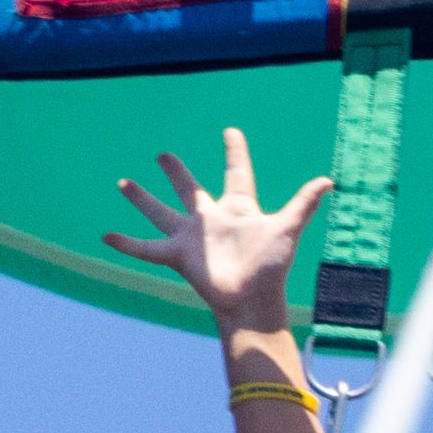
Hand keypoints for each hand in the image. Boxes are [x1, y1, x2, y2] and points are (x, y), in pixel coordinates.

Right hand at [119, 132, 329, 334]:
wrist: (252, 301)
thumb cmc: (271, 267)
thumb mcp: (286, 230)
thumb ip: (303, 204)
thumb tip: (328, 180)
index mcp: (238, 209)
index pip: (236, 173)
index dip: (234, 153)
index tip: (230, 132)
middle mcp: (211, 220)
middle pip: (190, 189)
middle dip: (176, 173)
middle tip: (162, 155)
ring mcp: (192, 238)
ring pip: (161, 212)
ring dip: (142, 199)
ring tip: (122, 182)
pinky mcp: (177, 256)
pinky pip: (146, 248)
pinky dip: (126, 244)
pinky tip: (105, 237)